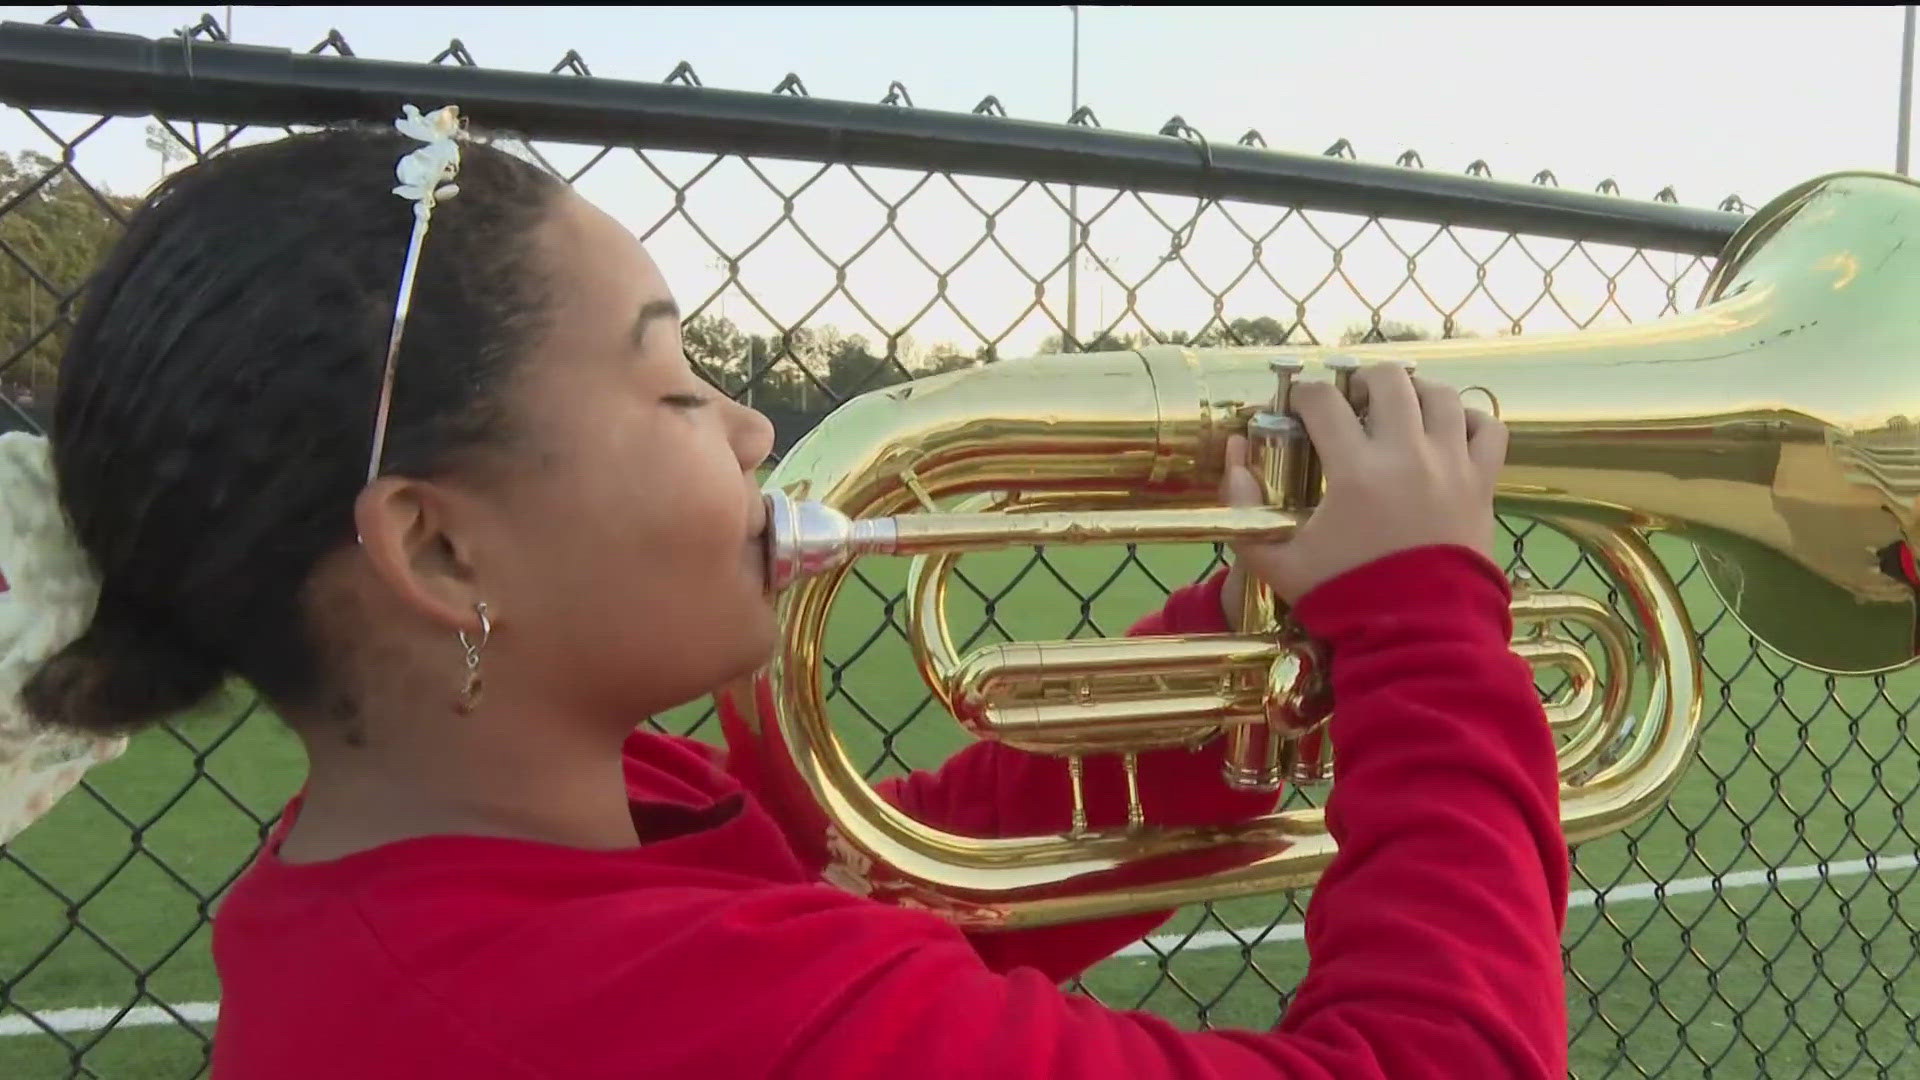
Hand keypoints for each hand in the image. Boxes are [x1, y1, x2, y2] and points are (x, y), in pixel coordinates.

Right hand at [1220, 362, 1507, 610]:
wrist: (1418, 636)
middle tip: (1350, 401)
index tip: (1299, 405)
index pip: (1323, 401)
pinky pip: (1487, 427)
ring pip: (1441, 394)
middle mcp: (1407, 454)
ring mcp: (1451, 466)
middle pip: (1388, 379)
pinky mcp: (1482, 484)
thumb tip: (1234, 462)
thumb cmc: (1344, 598)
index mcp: (1354, 471)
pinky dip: (1468, 420)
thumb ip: (1245, 511)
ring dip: (1415, 392)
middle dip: (1362, 380)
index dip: (1303, 394)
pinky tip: (1447, 432)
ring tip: (1399, 409)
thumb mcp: (1277, 563)